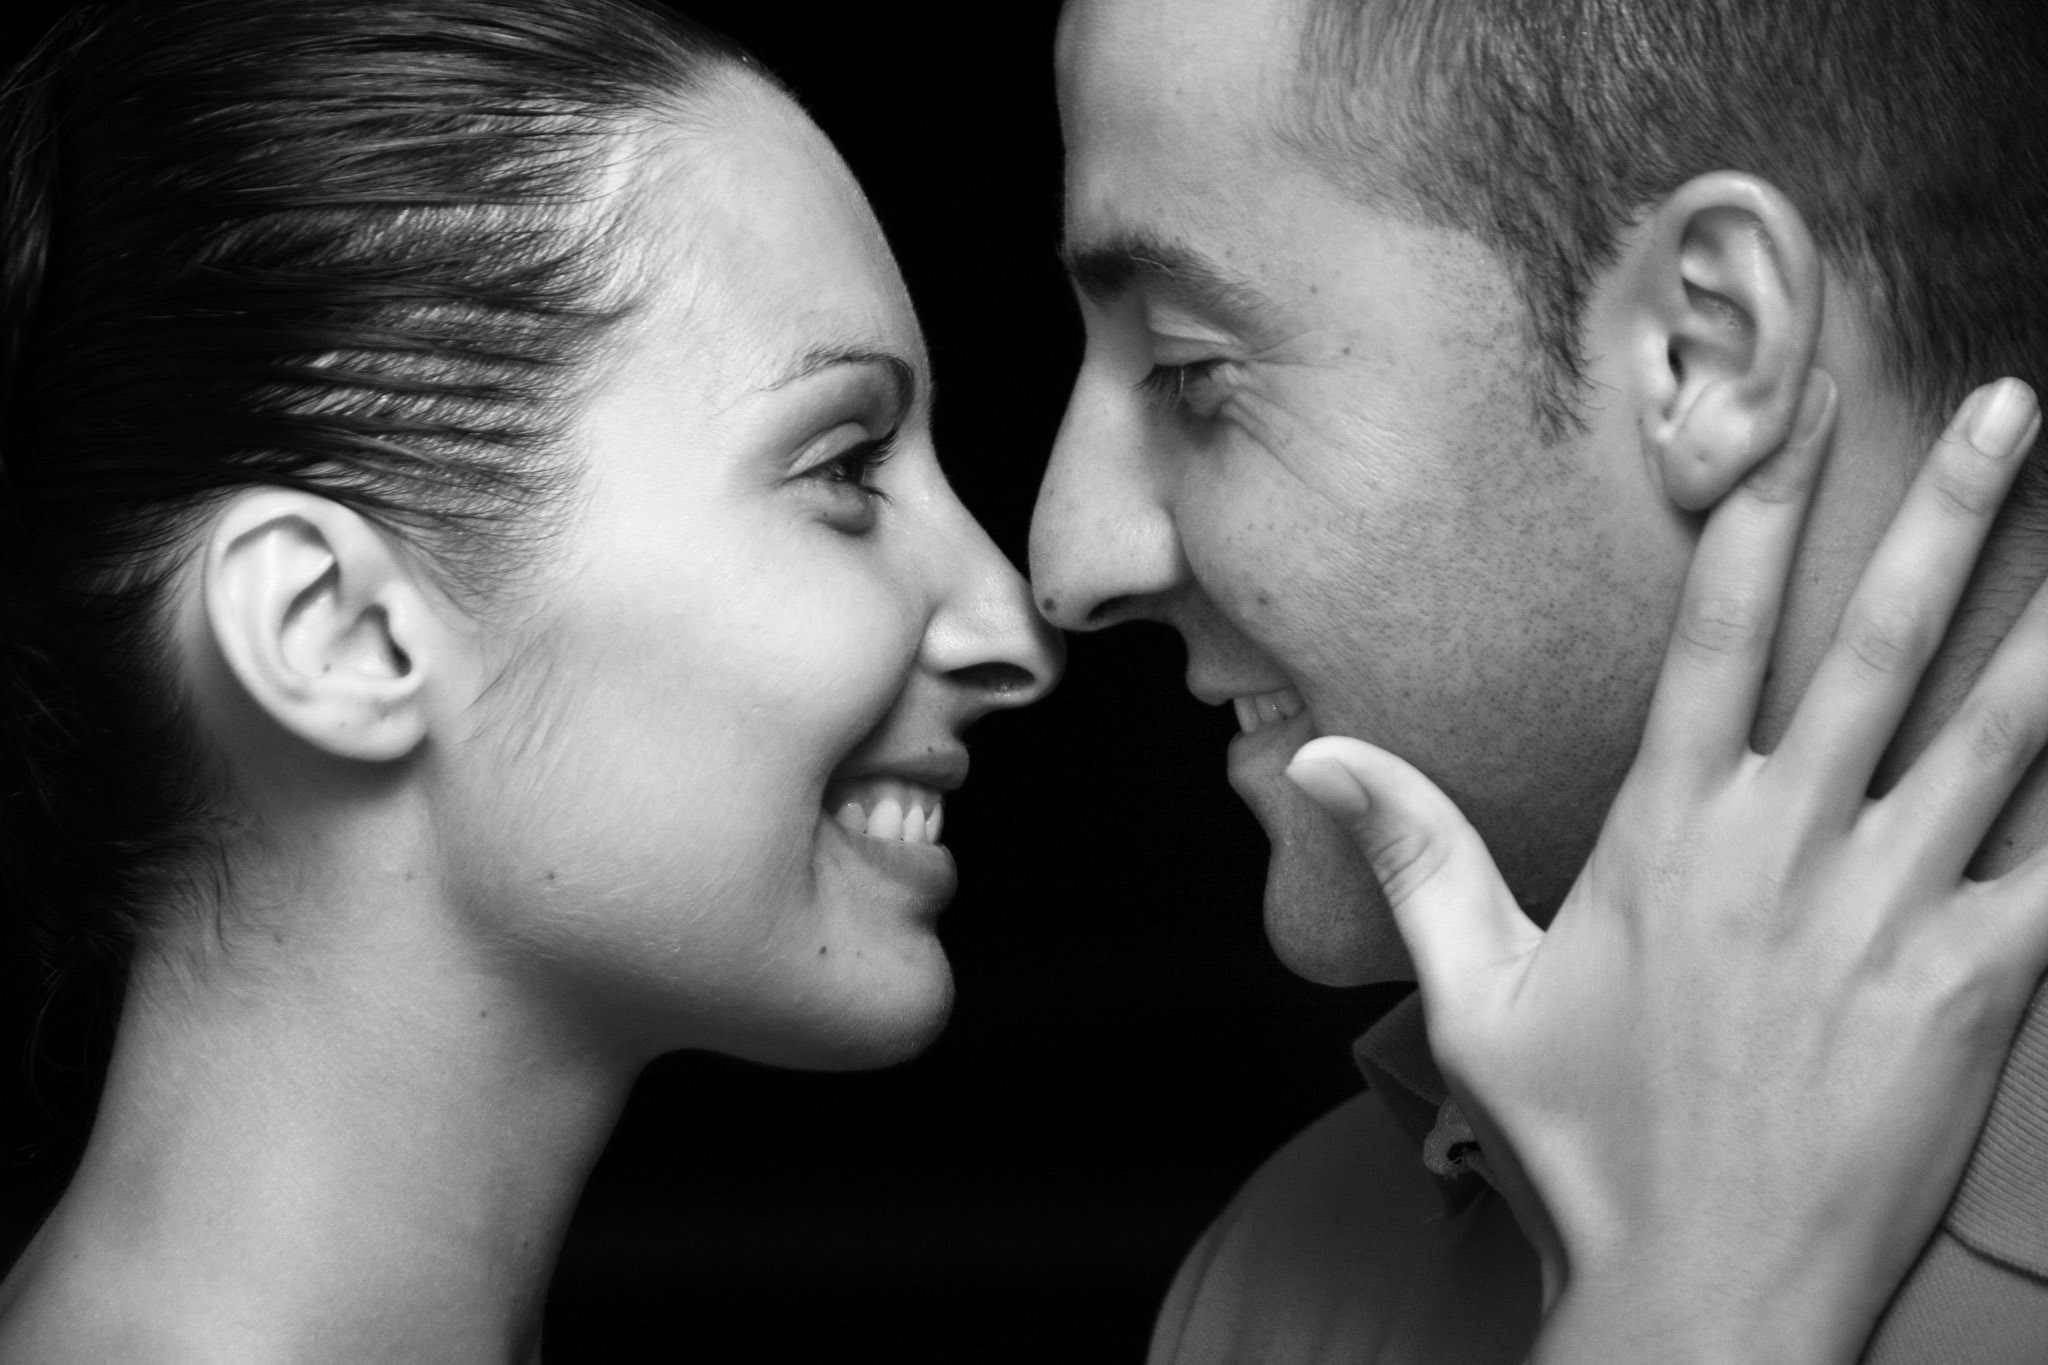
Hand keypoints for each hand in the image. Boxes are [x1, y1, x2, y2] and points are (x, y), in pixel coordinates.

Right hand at [1287, 375, 2047, 1363]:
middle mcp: (1782, 849)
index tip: (1799, 411)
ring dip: (2045, 620)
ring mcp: (1888, 915)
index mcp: (1665, 835)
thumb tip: (1320, 754)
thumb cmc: (1581, 1145)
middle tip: (2013, 406)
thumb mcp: (1473, 995)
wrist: (1705, 1297)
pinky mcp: (1977, 991)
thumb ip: (1414, 856)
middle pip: (1875, 650)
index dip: (1761, 511)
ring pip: (1993, 736)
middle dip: (1947, 515)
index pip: (1716, 634)